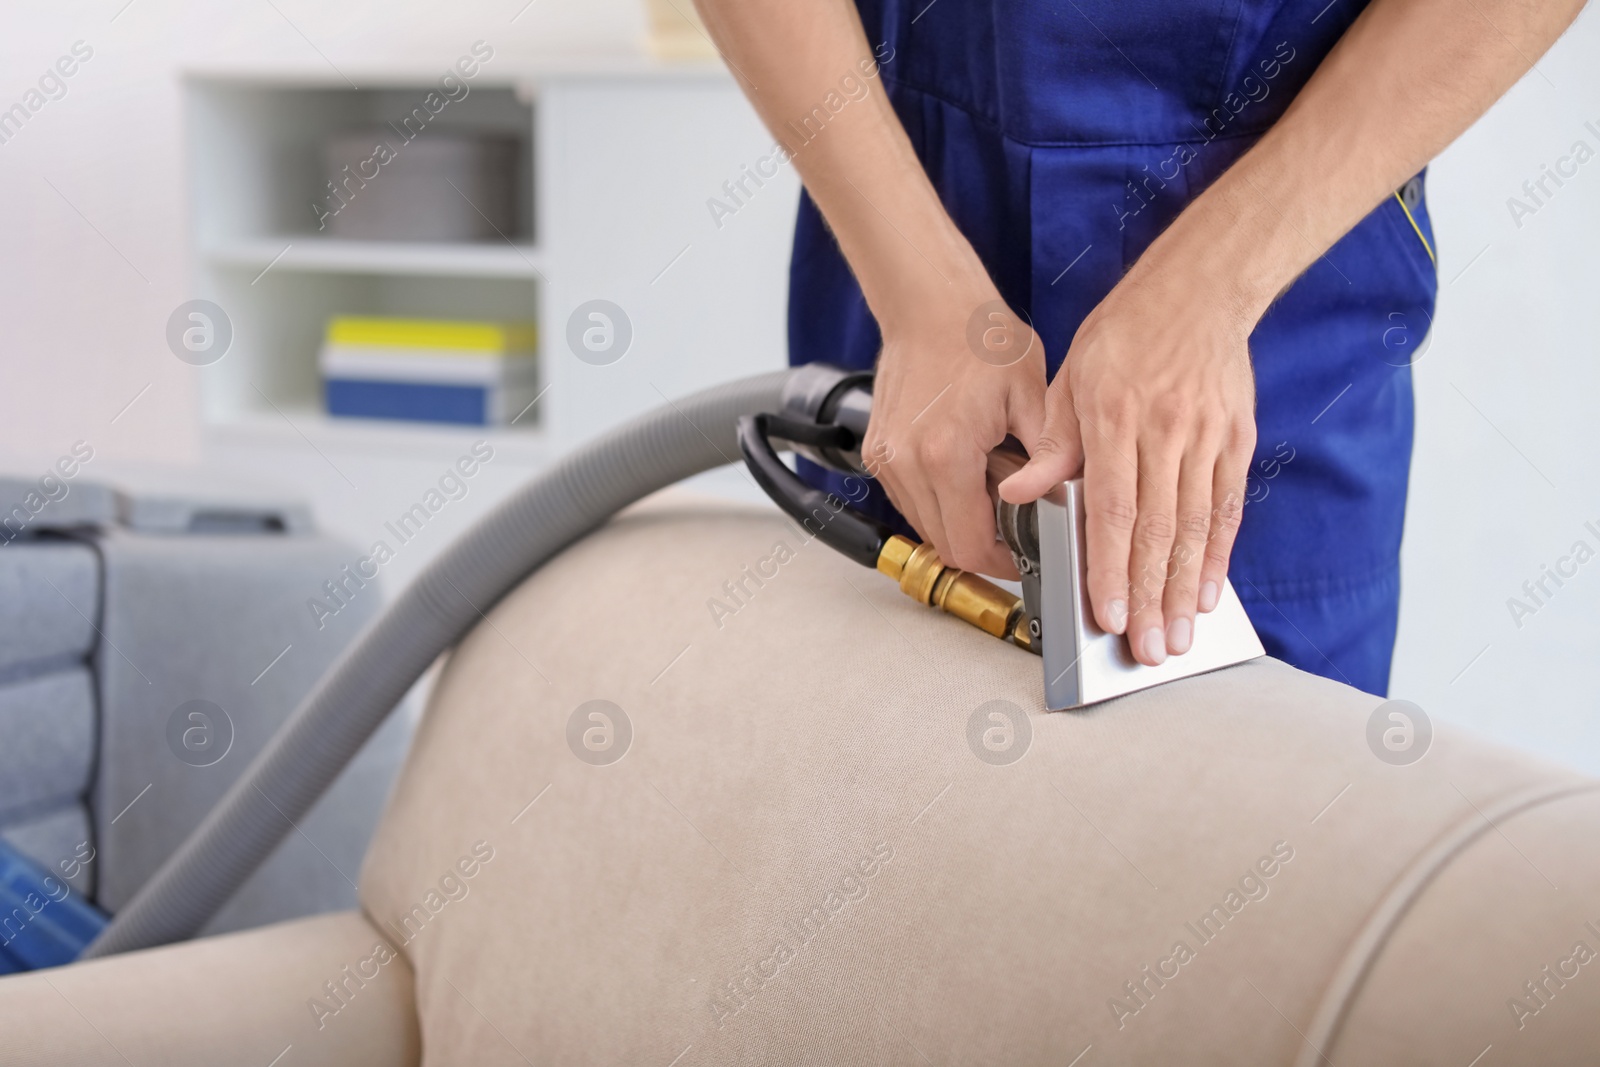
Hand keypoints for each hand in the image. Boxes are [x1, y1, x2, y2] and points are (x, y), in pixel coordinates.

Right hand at [864, 288, 1045, 579]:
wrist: (929, 303)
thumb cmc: (979, 338)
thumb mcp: (1034, 396)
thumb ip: (1048, 459)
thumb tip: (1062, 504)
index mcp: (947, 456)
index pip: (971, 546)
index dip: (1003, 563)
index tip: (1024, 557)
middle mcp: (907, 464)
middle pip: (946, 545)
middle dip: (983, 544)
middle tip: (1014, 522)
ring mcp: (887, 459)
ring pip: (925, 527)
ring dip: (959, 522)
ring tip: (989, 485)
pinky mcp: (877, 453)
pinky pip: (909, 501)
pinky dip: (938, 501)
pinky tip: (962, 471)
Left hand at [998, 264, 1256, 665]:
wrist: (1199, 290)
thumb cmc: (1123, 335)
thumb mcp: (1070, 379)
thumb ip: (1052, 445)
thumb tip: (1018, 494)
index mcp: (1115, 419)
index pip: (1112, 510)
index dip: (1110, 567)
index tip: (1107, 613)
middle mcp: (1166, 432)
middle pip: (1157, 532)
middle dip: (1150, 598)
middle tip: (1146, 649)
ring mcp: (1208, 438)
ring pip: (1197, 528)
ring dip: (1185, 590)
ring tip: (1177, 637)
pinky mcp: (1236, 440)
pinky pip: (1228, 508)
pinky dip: (1219, 555)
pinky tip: (1208, 593)